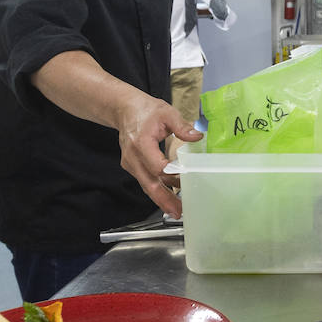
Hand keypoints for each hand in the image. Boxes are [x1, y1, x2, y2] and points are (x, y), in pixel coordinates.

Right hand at [117, 97, 200, 216]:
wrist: (124, 109)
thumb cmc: (146, 111)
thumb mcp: (166, 113)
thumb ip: (181, 126)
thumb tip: (197, 137)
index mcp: (141, 143)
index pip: (156, 166)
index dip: (171, 175)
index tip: (186, 180)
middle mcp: (132, 157)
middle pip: (149, 183)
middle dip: (164, 199)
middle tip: (178, 212)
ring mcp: (130, 164)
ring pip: (146, 185)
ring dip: (161, 199)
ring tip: (176, 210)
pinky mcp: (132, 167)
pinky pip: (145, 181)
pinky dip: (157, 190)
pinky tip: (169, 198)